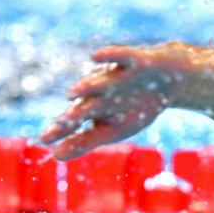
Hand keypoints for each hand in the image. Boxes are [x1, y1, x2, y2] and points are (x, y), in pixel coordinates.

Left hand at [39, 44, 189, 159]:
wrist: (170, 79)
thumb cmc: (138, 106)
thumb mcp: (115, 130)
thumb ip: (85, 142)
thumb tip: (55, 156)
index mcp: (95, 110)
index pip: (73, 122)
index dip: (59, 131)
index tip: (42, 142)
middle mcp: (101, 92)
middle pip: (86, 104)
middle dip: (75, 114)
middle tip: (62, 124)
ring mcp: (117, 76)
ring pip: (101, 82)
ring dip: (87, 87)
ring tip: (72, 94)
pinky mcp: (135, 60)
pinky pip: (121, 56)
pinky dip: (110, 55)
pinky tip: (95, 56)